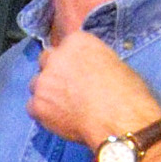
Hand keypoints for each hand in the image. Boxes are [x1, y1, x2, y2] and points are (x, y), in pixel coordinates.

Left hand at [30, 29, 160, 157]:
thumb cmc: (127, 93)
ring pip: (36, 85)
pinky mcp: (37, 105)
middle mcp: (56, 57)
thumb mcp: (114, 64)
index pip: (65, 47)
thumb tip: (90, 72)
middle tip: (67, 88)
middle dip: (54, 73)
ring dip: (46, 93)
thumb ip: (93, 62)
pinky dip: (43, 113)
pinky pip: (33, 107)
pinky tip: (59, 120)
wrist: (119, 119)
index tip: (78, 73)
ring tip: (63, 108)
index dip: (70, 62)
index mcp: (77, 41)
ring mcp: (43, 81)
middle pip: (45, 61)